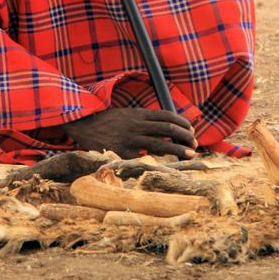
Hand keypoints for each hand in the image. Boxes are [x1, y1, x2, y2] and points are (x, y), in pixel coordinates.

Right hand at [63, 107, 197, 160]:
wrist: (84, 126)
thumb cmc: (107, 122)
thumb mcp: (126, 115)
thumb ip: (144, 121)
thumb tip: (166, 131)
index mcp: (138, 113)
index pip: (166, 115)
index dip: (182, 122)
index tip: (191, 129)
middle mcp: (136, 124)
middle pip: (167, 128)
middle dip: (185, 136)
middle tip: (195, 143)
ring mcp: (130, 138)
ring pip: (160, 143)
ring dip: (178, 149)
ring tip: (190, 154)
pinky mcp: (123, 152)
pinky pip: (144, 157)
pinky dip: (158, 161)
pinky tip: (167, 166)